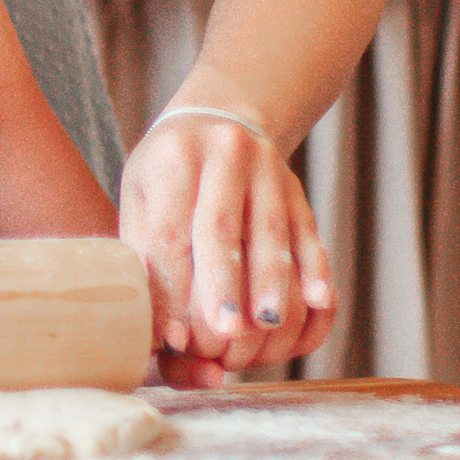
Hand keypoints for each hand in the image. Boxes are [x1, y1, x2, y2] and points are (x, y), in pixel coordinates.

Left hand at [118, 108, 334, 385]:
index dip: (172, 288)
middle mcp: (223, 154)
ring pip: (271, 233)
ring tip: (266, 326)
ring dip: (271, 285)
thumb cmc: (168, 175)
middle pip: (221, 228)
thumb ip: (145, 257)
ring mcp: (267, 168)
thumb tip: (165, 334)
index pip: (170, 232)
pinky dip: (315, 270)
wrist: (218, 122)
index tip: (175, 337)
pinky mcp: (297, 189)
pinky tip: (318, 300)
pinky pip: (309, 233)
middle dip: (224, 287)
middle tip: (224, 334)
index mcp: (174, 157)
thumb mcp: (142, 199)